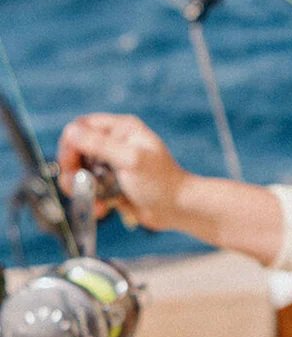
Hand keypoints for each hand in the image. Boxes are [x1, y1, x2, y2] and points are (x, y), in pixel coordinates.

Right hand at [57, 113, 186, 229]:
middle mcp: (115, 143)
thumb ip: (101, 146)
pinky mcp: (110, 183)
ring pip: (79, 173)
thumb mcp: (130, 160)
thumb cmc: (160, 181)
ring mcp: (112, 164)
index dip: (70, 145)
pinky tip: (102, 209)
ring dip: (80, 189)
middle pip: (75, 151)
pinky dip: (90, 200)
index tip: (70, 165)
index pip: (81, 127)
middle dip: (72, 171)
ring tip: (94, 202)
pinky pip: (88, 189)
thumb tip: (70, 132)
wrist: (176, 208)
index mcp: (121, 129)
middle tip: (76, 187)